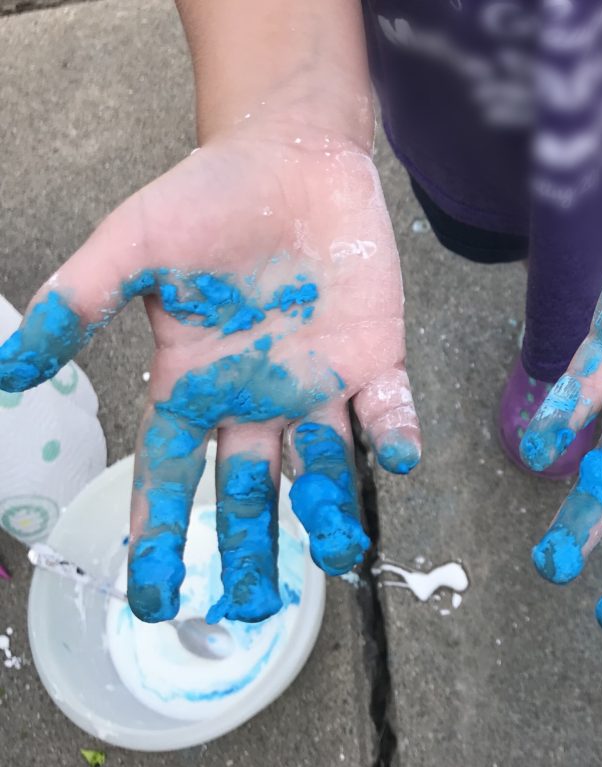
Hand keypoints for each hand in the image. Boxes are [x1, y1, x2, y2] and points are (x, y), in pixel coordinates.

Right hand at [0, 125, 419, 623]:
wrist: (292, 154)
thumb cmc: (208, 198)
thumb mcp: (131, 246)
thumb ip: (80, 303)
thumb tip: (7, 369)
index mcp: (195, 384)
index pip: (171, 475)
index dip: (160, 534)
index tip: (155, 597)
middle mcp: (256, 398)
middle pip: (250, 491)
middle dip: (249, 548)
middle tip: (251, 606)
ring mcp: (319, 383)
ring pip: (323, 466)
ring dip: (328, 510)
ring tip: (333, 553)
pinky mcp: (374, 356)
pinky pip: (387, 409)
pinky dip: (393, 435)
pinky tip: (392, 458)